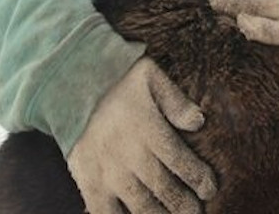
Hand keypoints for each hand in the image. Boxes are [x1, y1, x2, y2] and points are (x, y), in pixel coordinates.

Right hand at [67, 58, 216, 213]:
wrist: (67, 86)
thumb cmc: (115, 81)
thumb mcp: (150, 77)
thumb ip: (175, 100)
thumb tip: (199, 122)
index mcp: (146, 128)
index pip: (180, 160)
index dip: (198, 178)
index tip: (210, 190)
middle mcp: (129, 155)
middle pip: (164, 189)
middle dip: (184, 205)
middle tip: (195, 213)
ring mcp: (107, 173)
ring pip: (140, 206)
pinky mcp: (89, 183)